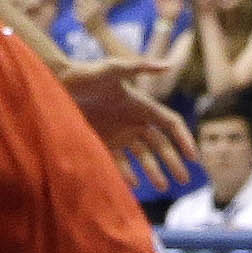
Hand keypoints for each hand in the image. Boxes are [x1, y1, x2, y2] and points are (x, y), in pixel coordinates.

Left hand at [59, 53, 193, 184]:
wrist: (58, 84)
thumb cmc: (87, 73)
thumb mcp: (113, 68)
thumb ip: (140, 66)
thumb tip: (169, 65)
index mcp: (142, 105)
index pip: (171, 123)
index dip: (184, 139)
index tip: (193, 156)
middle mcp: (134, 121)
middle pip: (161, 145)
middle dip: (173, 162)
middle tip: (184, 180)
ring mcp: (119, 134)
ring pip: (143, 157)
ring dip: (154, 171)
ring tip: (162, 187)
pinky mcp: (103, 143)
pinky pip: (119, 163)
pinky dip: (127, 174)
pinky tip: (134, 184)